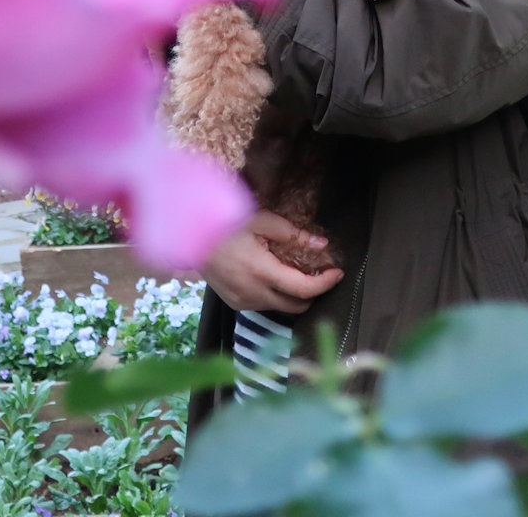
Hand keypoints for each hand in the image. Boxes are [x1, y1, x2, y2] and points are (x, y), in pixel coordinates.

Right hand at [202, 211, 344, 312]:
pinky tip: (273, 277)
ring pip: (280, 307)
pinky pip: (264, 305)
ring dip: (293, 295)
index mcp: (261, 272)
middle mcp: (253, 293)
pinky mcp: (235, 304)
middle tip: (319, 273)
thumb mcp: (261, 221)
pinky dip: (275, 295)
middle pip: (296, 306)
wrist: (190, 237)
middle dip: (313, 293)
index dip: (325, 284)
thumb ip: (293, 235)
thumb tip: (320, 245)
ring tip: (296, 273)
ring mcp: (242, 302)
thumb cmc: (226, 224)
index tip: (337, 273)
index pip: (303, 290)